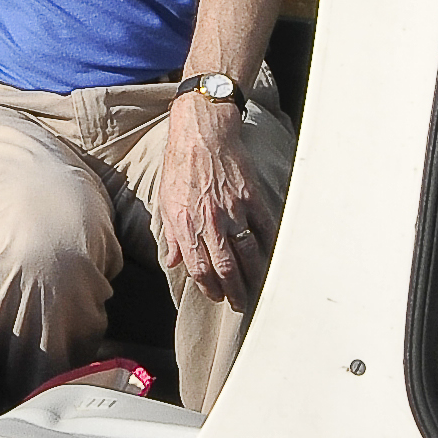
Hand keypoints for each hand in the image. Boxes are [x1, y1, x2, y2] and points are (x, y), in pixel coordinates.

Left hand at [150, 90, 269, 311]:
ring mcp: (234, 210)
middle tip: (241, 304)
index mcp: (186, 224)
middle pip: (226, 268)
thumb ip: (172, 235)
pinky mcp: (252, 198)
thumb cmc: (181, 165)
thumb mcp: (166, 200)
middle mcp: (210, 221)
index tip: (216, 296)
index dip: (209, 288)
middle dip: (235, 292)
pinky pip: (265, 229)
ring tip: (257, 289)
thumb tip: (173, 261)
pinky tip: (272, 259)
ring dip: (254, 277)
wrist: (202, 132)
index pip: (200, 268)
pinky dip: (270, 247)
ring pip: (248, 254)